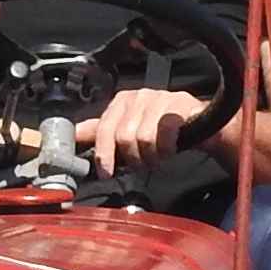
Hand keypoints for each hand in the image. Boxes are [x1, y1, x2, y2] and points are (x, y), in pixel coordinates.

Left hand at [85, 86, 208, 176]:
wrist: (197, 123)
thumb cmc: (159, 128)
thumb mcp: (127, 129)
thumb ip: (100, 132)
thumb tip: (73, 135)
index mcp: (121, 101)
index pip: (103, 129)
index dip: (104, 154)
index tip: (106, 173)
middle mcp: (137, 96)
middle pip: (124, 137)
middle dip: (133, 159)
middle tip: (142, 165)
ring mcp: (159, 98)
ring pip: (144, 138)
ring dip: (151, 157)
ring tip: (157, 158)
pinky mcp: (179, 104)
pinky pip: (165, 134)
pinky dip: (166, 149)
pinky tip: (169, 150)